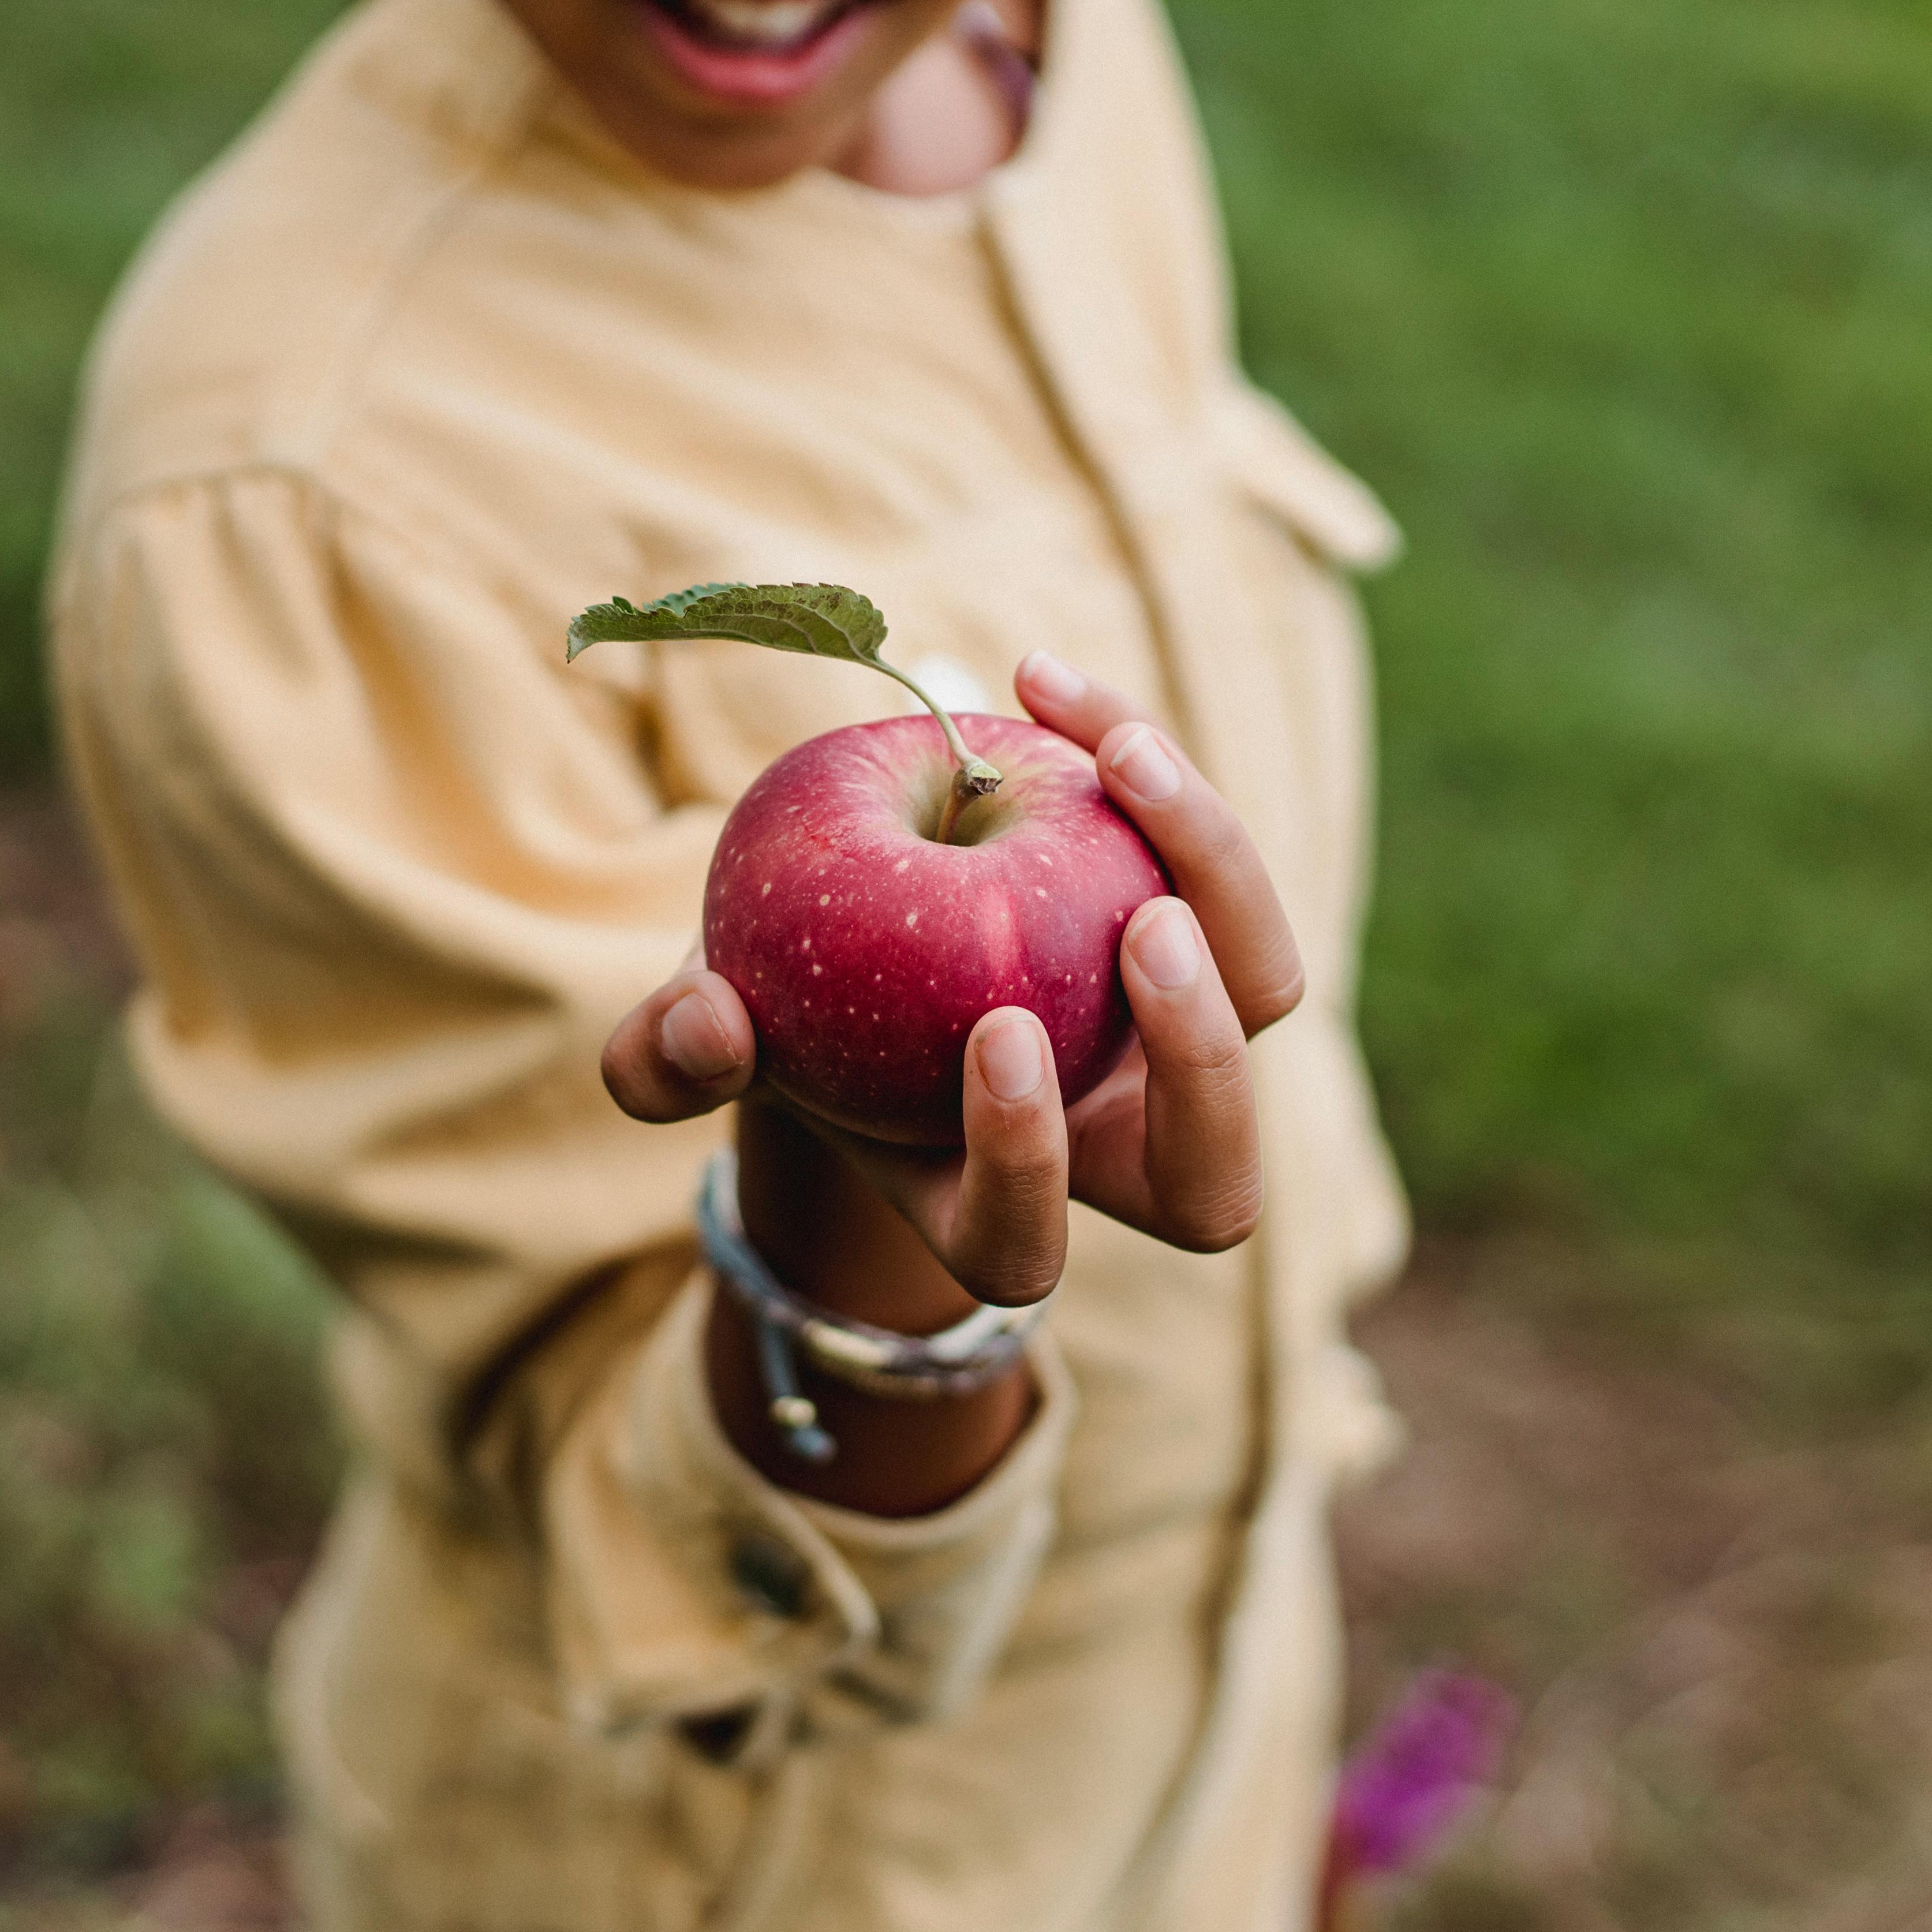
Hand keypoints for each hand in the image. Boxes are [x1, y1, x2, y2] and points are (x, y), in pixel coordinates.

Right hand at [602, 649, 1301, 1319]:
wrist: (851, 932)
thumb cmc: (775, 1009)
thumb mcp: (705, 1032)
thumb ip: (668, 1054)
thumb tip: (706, 1021)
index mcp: (986, 1203)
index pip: (1021, 1246)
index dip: (1021, 1161)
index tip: (995, 1029)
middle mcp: (1103, 1146)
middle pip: (1215, 1180)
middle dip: (1200, 1059)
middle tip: (1144, 926)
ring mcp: (1167, 1042)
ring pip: (1263, 992)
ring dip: (1216, 872)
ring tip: (1115, 754)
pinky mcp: (1194, 926)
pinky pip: (1214, 858)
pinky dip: (1151, 769)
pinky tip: (1043, 685)